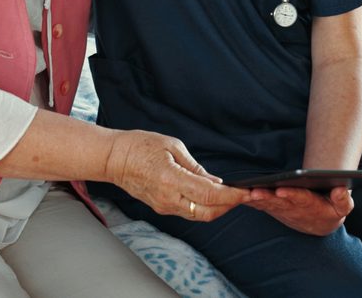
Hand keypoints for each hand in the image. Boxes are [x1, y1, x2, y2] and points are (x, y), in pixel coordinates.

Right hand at [106, 131, 246, 221]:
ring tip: (231, 195)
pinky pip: (188, 212)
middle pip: (208, 213)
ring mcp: (164, 206)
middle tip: (244, 195)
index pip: (210, 195)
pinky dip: (204, 207)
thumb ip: (196, 167)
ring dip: (218, 208)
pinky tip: (212, 196)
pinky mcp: (161, 208)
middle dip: (229, 206)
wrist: (113, 159)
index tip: (248, 192)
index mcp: (172, 180)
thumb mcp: (172, 147)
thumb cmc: (139, 146)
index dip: (233, 196)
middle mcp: (169, 199)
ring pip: (199, 216)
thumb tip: (215, 181)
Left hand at [244, 185, 352, 235]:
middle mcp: (294, 208)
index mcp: (311, 205)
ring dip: (255, 199)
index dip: (291, 195)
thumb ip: (343, 200)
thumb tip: (341, 190)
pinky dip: (250, 200)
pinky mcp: (273, 208)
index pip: (300, 199)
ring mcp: (282, 209)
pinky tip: (239, 193)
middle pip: (279, 201)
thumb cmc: (331, 210)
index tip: (281, 190)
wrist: (319, 224)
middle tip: (255, 191)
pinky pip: (260, 204)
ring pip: (267, 203)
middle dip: (267, 196)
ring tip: (244, 191)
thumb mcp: (342, 207)